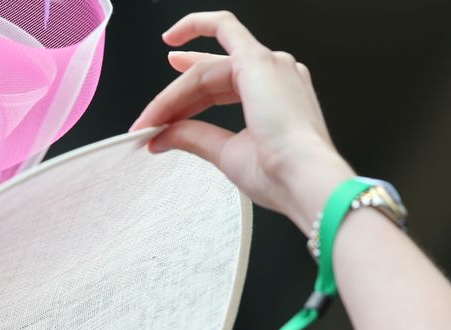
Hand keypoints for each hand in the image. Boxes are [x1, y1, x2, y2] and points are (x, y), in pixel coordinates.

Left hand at [131, 11, 355, 234]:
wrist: (302, 179)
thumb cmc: (280, 176)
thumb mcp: (227, 154)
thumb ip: (195, 137)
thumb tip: (163, 135)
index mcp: (277, 96)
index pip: (220, 88)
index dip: (185, 103)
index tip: (159, 122)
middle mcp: (278, 74)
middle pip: (210, 76)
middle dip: (174, 98)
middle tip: (148, 121)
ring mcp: (270, 64)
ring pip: (207, 67)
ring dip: (175, 92)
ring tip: (151, 118)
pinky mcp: (257, 59)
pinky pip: (221, 29)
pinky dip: (193, 28)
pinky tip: (172, 36)